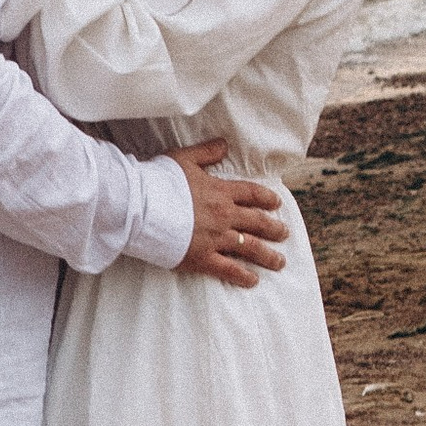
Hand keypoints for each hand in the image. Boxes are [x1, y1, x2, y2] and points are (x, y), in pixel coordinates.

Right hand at [170, 140, 287, 284]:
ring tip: (280, 261)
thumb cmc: (159, 180)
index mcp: (220, 191)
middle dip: (274, 228)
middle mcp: (223, 215)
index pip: (252, 194)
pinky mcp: (202, 258)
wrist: (141, 206)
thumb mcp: (184, 158)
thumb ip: (206, 152)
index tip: (277, 203)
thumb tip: (224, 144)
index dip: (266, 198)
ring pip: (250, 248)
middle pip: (257, 222)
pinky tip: (253, 281)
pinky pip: (229, 269)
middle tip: (284, 233)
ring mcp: (215, 238)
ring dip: (268, 255)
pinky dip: (243, 276)